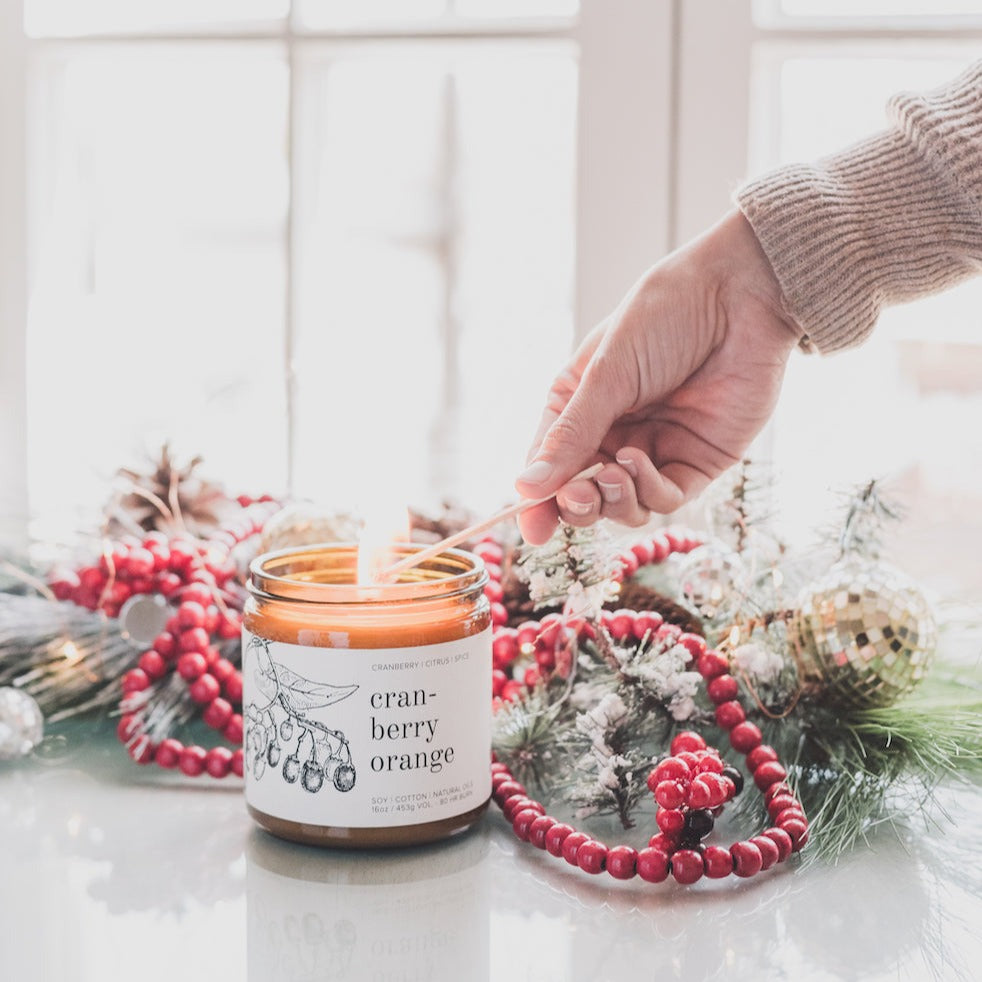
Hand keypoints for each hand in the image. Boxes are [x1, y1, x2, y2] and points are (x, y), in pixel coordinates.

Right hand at [515, 210, 798, 544]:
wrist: (741, 295)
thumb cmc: (665, 316)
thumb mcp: (606, 374)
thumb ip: (570, 436)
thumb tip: (524, 489)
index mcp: (578, 405)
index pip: (548, 465)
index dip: (537, 500)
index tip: (530, 528)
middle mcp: (613, 432)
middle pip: (583, 493)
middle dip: (576, 504)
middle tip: (576, 495)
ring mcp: (654, 450)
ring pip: (624, 505)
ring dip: (612, 500)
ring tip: (613, 474)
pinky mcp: (696, 461)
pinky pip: (665, 497)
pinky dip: (648, 490)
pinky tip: (639, 463)